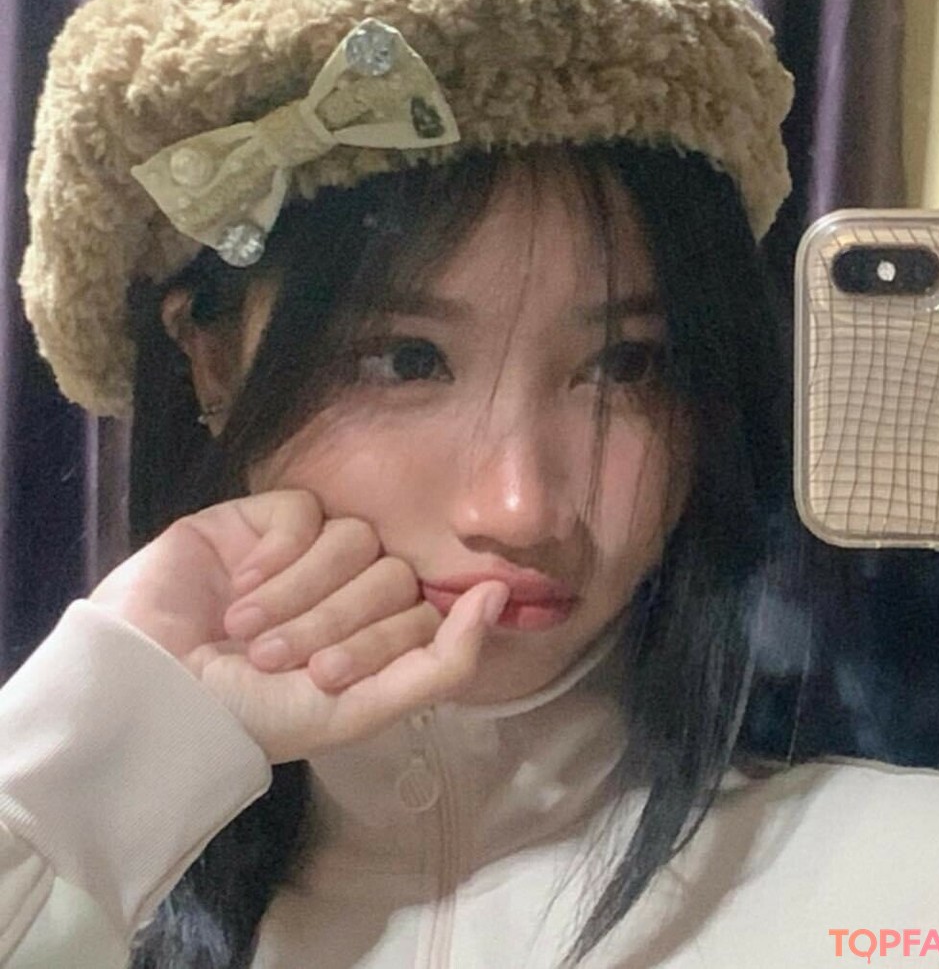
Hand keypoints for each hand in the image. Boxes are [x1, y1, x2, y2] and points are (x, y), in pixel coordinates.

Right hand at [89, 489, 508, 762]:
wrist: (153, 686)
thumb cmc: (256, 711)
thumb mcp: (359, 708)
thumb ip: (442, 663)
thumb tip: (499, 598)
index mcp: (379, 638)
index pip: (425, 613)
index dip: (380, 640)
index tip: (322, 675)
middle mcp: (354, 591)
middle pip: (393, 576)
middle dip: (333, 621)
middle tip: (274, 656)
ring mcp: (313, 552)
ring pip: (355, 540)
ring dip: (302, 593)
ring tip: (247, 627)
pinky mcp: (269, 518)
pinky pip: (308, 512)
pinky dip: (280, 554)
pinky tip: (241, 585)